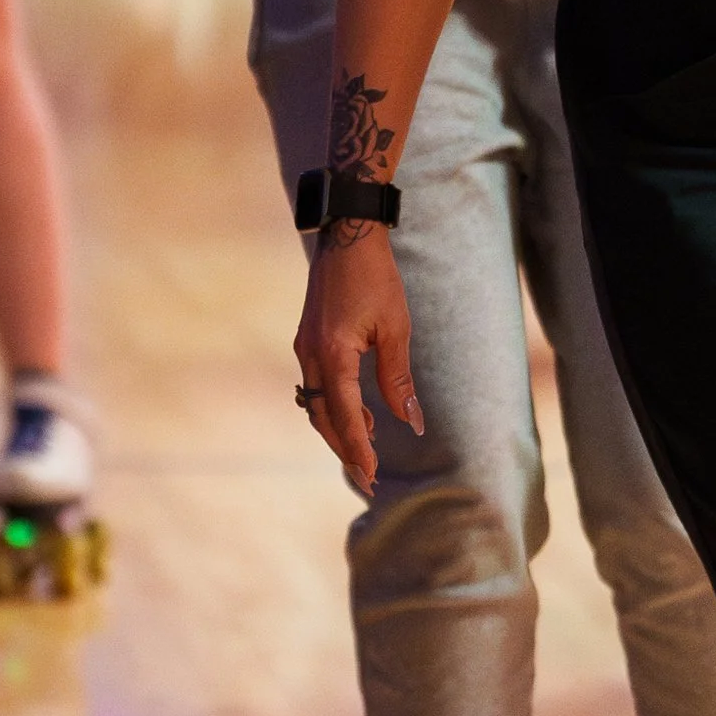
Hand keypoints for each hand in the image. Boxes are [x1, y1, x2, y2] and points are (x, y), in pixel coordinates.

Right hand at [294, 223, 423, 489]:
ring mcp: (304, 347)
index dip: (358, 449)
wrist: (347, 236)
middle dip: (345, 449)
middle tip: (368, 478)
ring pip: (317, 404)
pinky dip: (335, 406)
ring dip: (340, 429)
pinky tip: (362, 413)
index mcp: (333, 354)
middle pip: (324, 417)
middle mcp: (311, 355)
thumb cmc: (376, 278)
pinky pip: (318, 385)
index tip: (371, 476)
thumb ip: (398, 379)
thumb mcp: (395, 329)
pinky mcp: (307, 340)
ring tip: (368, 449)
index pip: (346, 416)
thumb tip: (410, 421)